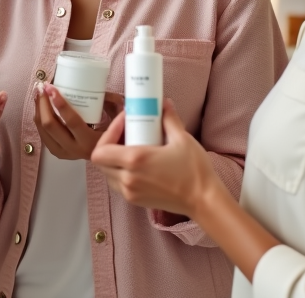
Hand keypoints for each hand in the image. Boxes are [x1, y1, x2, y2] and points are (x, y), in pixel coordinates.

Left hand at [34, 83, 122, 159]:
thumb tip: (99, 87)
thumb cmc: (115, 134)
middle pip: (50, 125)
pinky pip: (42, 134)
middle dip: (43, 103)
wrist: (110, 156)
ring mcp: (64, 153)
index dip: (60, 103)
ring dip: (38, 109)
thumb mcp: (118, 117)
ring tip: (39, 92)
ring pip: (43, 129)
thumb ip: (112, 101)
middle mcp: (75, 149)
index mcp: (90, 142)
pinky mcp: (58, 152)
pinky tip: (40, 105)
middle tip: (42, 87)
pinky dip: (39, 117)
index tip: (52, 87)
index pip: (71, 121)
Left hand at [90, 98, 218, 217]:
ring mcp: (130, 192)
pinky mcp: (136, 201)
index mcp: (135, 161)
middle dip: (109, 145)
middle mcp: (128, 178)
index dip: (107, 133)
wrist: (204, 200)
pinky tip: (137, 163)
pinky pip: (118, 184)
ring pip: (107, 173)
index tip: (124, 123)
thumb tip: (163, 103)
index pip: (100, 150)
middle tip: (125, 133)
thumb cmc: (194, 171)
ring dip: (113, 160)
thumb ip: (169, 118)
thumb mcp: (182, 138)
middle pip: (100, 162)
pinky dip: (120, 172)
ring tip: (130, 147)